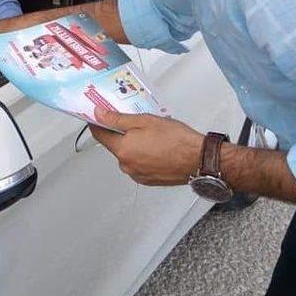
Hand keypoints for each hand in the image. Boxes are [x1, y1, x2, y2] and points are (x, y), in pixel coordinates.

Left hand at [89, 107, 203, 185]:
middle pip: (115, 145)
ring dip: (134, 144)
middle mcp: (127, 165)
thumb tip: (100, 115)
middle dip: (121, 132)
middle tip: (135, 121)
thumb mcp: (145, 120)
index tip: (97, 115)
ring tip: (152, 134)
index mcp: (123, 149)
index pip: (100, 135)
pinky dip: (143, 155)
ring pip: (128, 154)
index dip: (97, 122)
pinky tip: (157, 146)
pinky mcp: (147, 180)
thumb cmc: (176, 140)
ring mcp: (137, 174)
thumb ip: (119, 118)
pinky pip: (138, 164)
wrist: (198, 159)